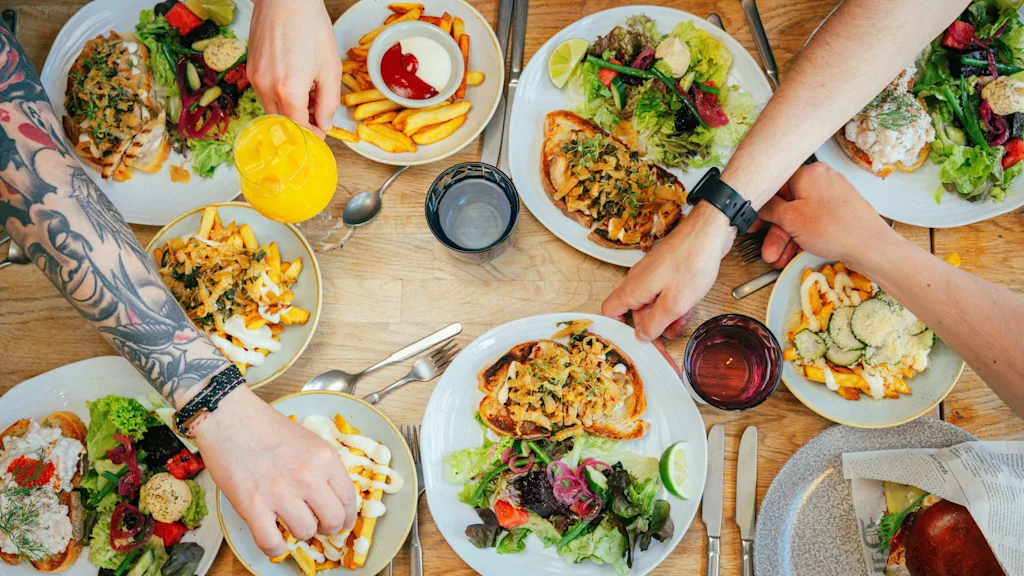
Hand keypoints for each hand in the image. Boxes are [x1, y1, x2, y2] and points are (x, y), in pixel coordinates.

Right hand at [193, 386, 357, 555]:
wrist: (229, 417)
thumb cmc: (266, 426)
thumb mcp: (308, 441)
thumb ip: (322, 467)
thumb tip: (331, 497)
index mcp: (324, 458)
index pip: (349, 499)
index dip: (347, 517)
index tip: (341, 522)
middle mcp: (308, 476)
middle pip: (333, 521)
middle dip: (327, 528)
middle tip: (316, 525)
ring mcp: (280, 492)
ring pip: (305, 533)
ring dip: (299, 533)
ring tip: (289, 523)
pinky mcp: (252, 506)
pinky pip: (272, 544)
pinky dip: (275, 548)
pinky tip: (273, 540)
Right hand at [248, 0, 340, 136]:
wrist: (286, 0)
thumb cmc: (310, 27)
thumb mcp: (330, 68)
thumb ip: (329, 102)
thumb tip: (324, 124)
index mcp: (289, 89)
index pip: (298, 128)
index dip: (311, 135)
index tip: (320, 135)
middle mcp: (267, 87)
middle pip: (282, 123)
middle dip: (300, 126)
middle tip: (316, 120)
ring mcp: (255, 78)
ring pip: (270, 110)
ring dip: (288, 113)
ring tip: (307, 99)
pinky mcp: (250, 70)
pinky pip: (263, 95)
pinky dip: (278, 98)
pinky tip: (293, 86)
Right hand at [603, 203, 734, 341]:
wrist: (709, 232)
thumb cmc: (692, 262)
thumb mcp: (675, 304)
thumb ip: (655, 324)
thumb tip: (642, 336)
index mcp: (633, 289)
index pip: (611, 310)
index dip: (618, 328)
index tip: (634, 341)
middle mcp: (638, 281)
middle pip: (636, 312)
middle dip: (653, 328)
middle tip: (668, 342)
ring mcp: (652, 275)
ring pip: (653, 304)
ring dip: (667, 317)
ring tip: (684, 322)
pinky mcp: (666, 270)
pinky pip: (664, 294)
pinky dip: (675, 304)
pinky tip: (689, 308)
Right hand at [759, 163, 895, 265]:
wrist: (871, 247)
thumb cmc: (835, 229)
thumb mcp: (791, 219)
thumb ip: (770, 209)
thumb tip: (758, 204)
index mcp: (809, 173)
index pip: (776, 186)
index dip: (761, 207)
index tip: (752, 222)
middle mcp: (821, 180)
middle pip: (788, 205)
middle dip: (776, 232)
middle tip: (768, 249)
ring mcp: (832, 196)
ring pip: (800, 217)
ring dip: (787, 240)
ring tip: (779, 258)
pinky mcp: (839, 211)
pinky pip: (813, 222)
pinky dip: (802, 237)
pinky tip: (795, 253)